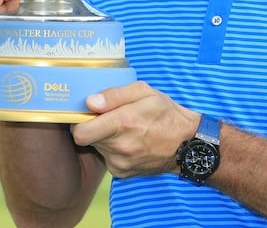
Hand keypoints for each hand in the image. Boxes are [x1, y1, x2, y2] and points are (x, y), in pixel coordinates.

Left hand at [70, 81, 199, 178]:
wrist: (187, 144)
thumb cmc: (166, 114)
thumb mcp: (145, 92)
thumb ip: (115, 95)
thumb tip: (89, 102)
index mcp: (123, 123)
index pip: (80, 131)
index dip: (79, 120)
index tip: (88, 113)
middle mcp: (119, 147)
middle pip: (85, 139)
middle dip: (91, 127)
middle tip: (108, 118)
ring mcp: (120, 162)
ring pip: (96, 148)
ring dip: (103, 138)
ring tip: (123, 129)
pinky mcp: (122, 173)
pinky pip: (106, 158)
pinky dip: (112, 150)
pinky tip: (129, 142)